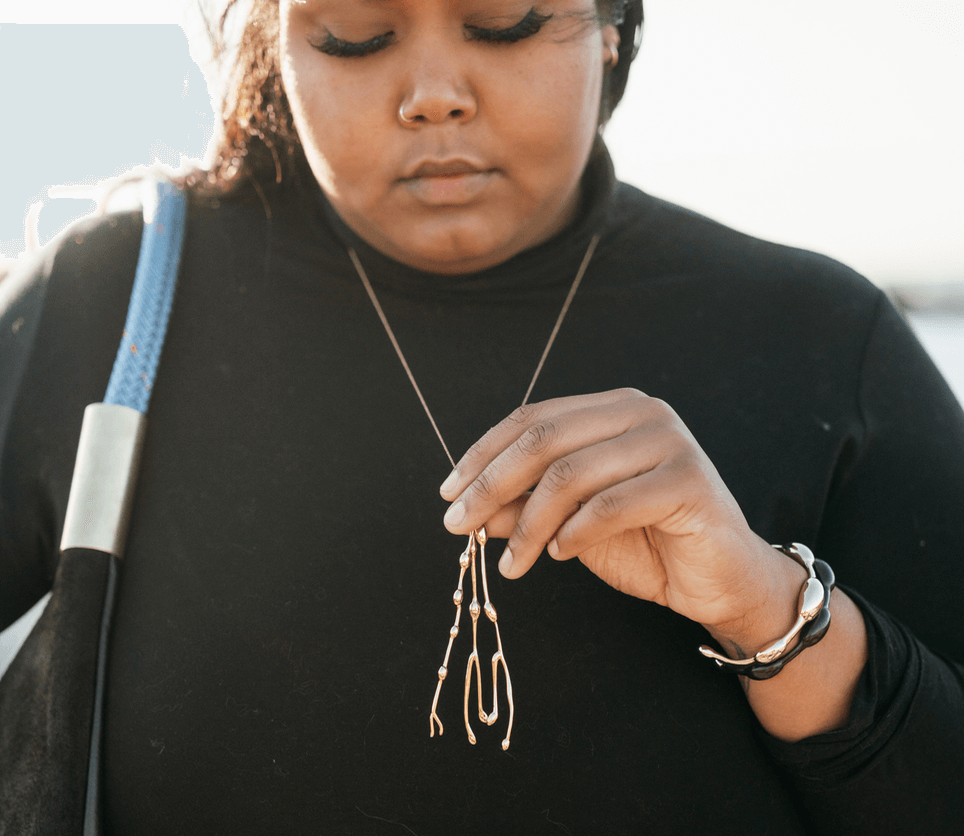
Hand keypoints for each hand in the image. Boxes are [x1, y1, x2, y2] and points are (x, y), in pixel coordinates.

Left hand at [440, 388, 800, 637]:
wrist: (717, 581)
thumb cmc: (645, 544)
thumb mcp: (568, 525)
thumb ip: (524, 508)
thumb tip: (468, 509)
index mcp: (611, 408)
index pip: (533, 417)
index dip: (484, 453)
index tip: (448, 493)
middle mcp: (641, 412)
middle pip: (544, 439)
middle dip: (492, 484)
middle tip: (458, 526)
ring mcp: (669, 441)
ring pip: (571, 475)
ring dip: (529, 524)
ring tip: (512, 563)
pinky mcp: (688, 479)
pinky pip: (610, 504)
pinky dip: (574, 533)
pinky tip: (560, 554)